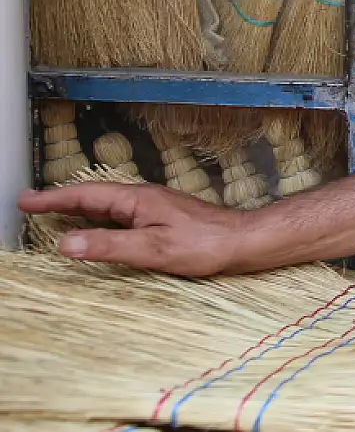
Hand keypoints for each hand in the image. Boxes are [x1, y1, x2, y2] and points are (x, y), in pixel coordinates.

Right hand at [16, 181, 248, 275]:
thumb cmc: (204, 245)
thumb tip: (67, 242)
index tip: (24, 199)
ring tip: (52, 212)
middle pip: (92, 197)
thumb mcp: (152, 249)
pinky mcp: (161, 219)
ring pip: (106, 205)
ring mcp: (153, 208)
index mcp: (137, 200)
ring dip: (78, 208)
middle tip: (28, 204)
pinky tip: (96, 226)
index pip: (85, 195)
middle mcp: (143, 199)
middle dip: (59, 200)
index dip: (52, 198)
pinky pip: (120, 215)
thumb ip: (109, 245)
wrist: (242, 242)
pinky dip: (98, 218)